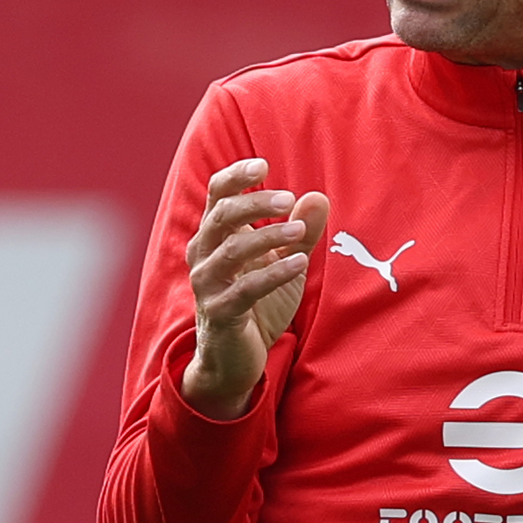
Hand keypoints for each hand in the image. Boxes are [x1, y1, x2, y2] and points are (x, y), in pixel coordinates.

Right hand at [179, 158, 329, 420]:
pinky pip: (245, 290)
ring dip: (267, 236)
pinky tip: (298, 265)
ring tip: (299, 231)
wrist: (235, 358)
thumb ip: (300, 233)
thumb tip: (318, 197)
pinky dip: (272, 274)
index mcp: (215, 236)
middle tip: (287, 198)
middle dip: (254, 202)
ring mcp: (208, 285)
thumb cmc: (257, 303)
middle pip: (221, 216)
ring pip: (231, 251)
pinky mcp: (220, 313)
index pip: (217, 195)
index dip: (236, 176)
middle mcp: (204, 255)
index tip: (264, 164)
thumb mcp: (284, 263)